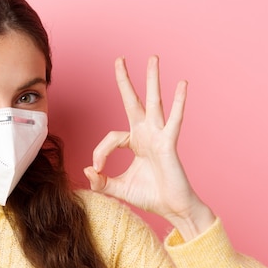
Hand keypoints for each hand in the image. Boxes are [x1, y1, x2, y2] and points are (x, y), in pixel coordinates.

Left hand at [84, 56, 214, 239]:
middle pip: (133, 102)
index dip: (100, 152)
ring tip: (152, 58)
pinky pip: (174, 119)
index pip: (111, 138)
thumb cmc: (149, 196)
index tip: (97, 169)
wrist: (173, 209)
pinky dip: (179, 102)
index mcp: (134, 142)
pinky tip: (182, 84)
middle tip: (119, 59)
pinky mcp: (169, 143)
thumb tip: (86, 170)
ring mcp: (159, 136)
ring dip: (152, 80)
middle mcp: (146, 134)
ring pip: (154, 102)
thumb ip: (100, 181)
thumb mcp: (117, 189)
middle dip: (125, 81)